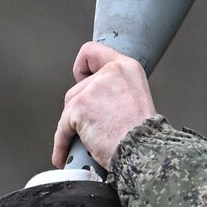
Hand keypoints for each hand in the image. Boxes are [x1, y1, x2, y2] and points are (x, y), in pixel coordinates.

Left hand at [52, 42, 156, 170]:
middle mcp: (110, 72)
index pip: (91, 52)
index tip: (81, 80)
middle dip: (81, 109)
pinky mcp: (79, 107)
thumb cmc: (143, 136)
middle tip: (95, 126)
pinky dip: (62, 144)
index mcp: (127, 68)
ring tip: (85, 143)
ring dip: (73, 126)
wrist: (144, 153)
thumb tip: (95, 99)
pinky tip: (63, 155)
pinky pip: (63, 128)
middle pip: (78, 88)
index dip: (83, 69)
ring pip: (69, 107)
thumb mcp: (136, 99)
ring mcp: (93, 89)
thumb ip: (115, 90)